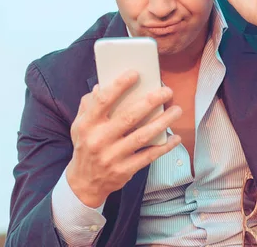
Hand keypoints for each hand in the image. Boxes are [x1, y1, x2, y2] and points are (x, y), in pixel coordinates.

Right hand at [66, 70, 181, 207]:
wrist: (84, 183)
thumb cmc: (86, 146)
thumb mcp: (80, 125)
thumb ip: (89, 105)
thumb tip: (101, 85)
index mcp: (88, 124)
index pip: (103, 101)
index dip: (119, 85)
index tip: (135, 74)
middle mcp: (99, 140)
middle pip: (129, 117)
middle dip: (151, 102)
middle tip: (167, 91)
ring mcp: (112, 156)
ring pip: (142, 136)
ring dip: (162, 122)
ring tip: (176, 110)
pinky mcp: (124, 170)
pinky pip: (148, 156)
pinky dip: (164, 147)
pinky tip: (175, 137)